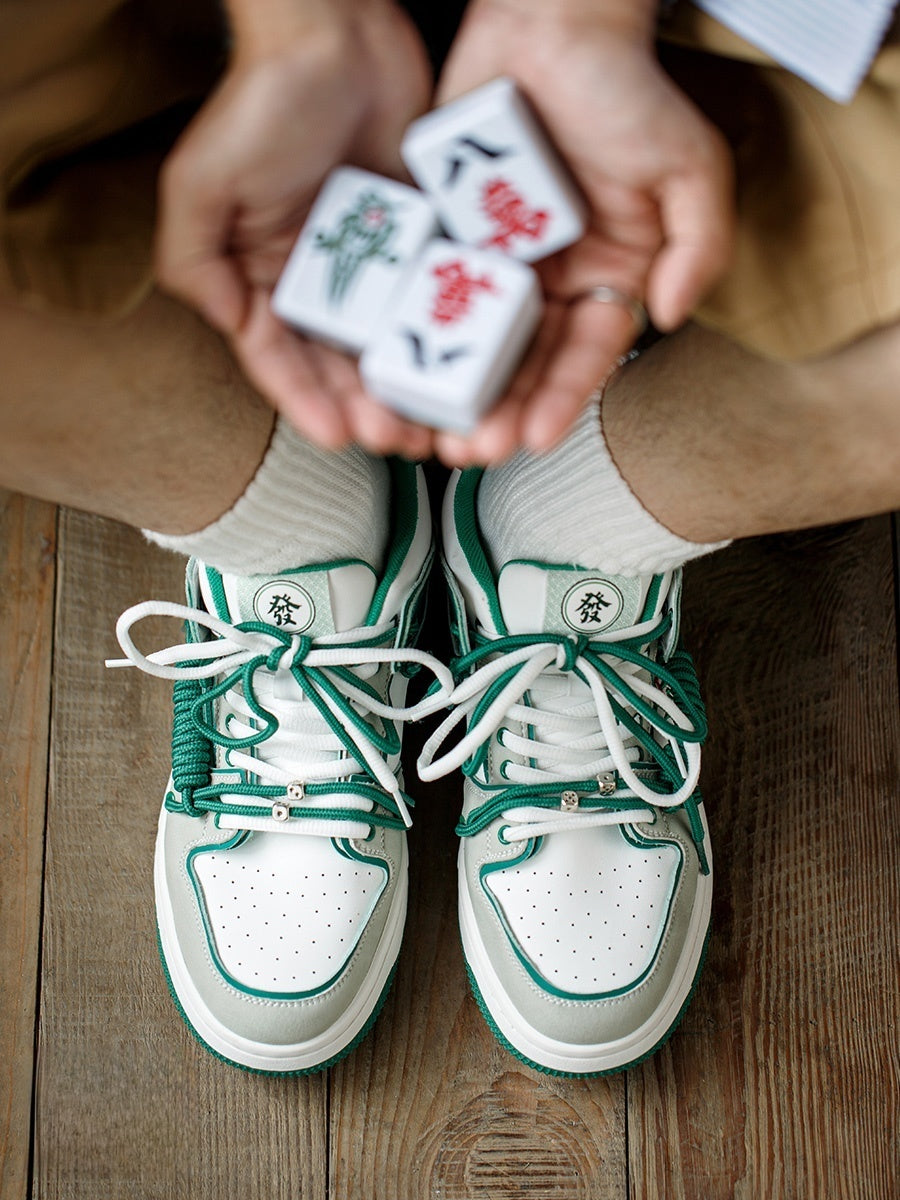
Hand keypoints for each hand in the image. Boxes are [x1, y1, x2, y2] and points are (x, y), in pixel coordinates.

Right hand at [155, 1, 436, 458]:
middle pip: (343, 364)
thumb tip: (226, 326)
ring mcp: (373, 263)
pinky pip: (435, 299)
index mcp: (265, 276)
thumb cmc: (261, 100)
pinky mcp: (420, 240)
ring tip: (436, 423)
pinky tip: (467, 368)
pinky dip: (449, 338)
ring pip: (394, 344)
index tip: (337, 435)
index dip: (306, 401)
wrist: (338, 31)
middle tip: (398, 440)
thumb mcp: (201, 183)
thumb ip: (193, 262)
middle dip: (368, 408)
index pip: (282, 357)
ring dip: (412, 389)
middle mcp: (319, 280)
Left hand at [431, 0, 733, 465]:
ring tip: (433, 431)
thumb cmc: (625, 88)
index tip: (537, 438)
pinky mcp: (446, 235)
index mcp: (606, 275)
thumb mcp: (688, 167)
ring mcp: (495, 261)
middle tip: (474, 450)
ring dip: (453, 391)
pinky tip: (395, 371)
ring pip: (471, 341)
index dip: (563, 399)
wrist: (549, 18)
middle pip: (523, 362)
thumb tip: (669, 315)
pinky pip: (427, 291)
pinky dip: (412, 334)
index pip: (585, 354)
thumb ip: (699, 245)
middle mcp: (549, 280)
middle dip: (500, 411)